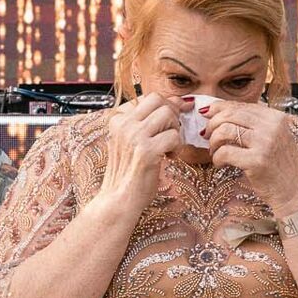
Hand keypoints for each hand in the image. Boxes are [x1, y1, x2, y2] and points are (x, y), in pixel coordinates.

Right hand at [95, 93, 180, 214]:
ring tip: (169, 147)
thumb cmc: (130, 173)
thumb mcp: (135, 141)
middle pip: (159, 100)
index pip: (149, 97)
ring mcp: (133, 136)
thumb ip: (151, 121)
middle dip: (172, 115)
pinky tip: (169, 158)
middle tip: (171, 134)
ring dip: (175, 130)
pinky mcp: (145, 151)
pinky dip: (177, 147)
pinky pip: (173, 136)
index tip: (175, 119)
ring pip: (167, 114)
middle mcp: (123, 124)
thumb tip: (179, 101)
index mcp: (118, 119)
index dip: (167, 106)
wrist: (119, 200)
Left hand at [200, 99, 297, 212]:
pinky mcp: (257, 161)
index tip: (207, 114)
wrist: (297, 192)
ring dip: (213, 142)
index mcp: (276, 118)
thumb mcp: (275, 138)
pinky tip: (220, 164)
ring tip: (214, 152)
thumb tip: (224, 113)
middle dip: (212, 124)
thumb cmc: (282, 167)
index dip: (219, 108)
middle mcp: (272, 126)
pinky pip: (225, 152)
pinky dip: (217, 158)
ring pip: (224, 131)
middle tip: (206, 135)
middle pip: (230, 114)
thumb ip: (256, 125)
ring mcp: (265, 143)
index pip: (241, 105)